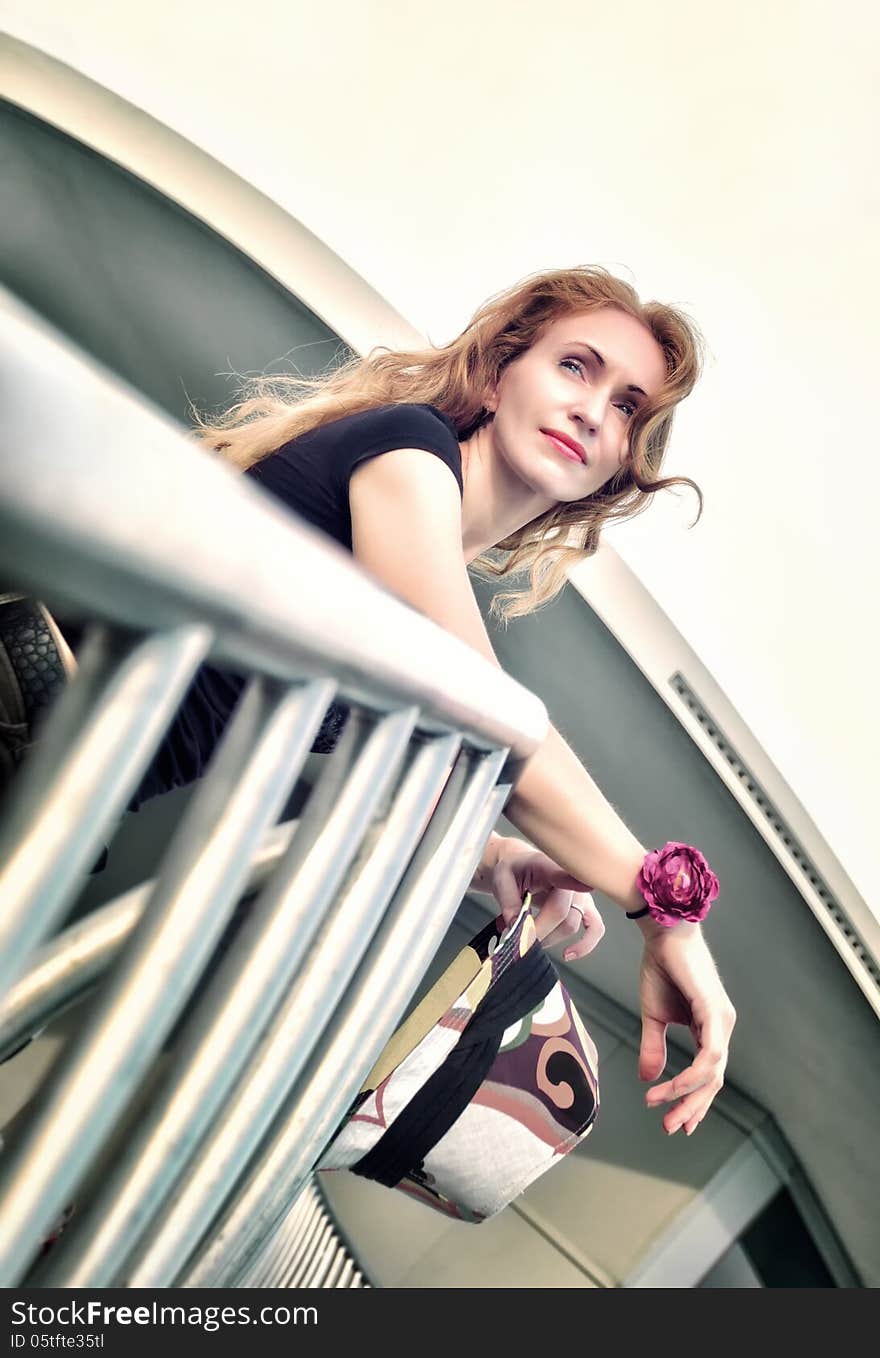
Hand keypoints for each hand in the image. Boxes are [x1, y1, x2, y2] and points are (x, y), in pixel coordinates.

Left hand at [489, 838, 604, 961]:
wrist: (520, 868)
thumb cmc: (513, 870)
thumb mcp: (502, 879)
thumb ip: (509, 901)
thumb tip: (517, 926)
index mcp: (550, 866)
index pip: (562, 876)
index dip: (571, 885)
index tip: (583, 889)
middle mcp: (572, 879)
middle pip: (560, 913)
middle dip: (537, 931)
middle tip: (517, 938)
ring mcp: (581, 894)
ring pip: (571, 925)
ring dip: (549, 939)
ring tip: (529, 941)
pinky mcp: (585, 907)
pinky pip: (595, 928)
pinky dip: (585, 944)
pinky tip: (568, 954)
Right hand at [638, 922, 736, 1135]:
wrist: (661, 933)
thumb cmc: (660, 967)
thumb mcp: (652, 1016)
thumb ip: (653, 1047)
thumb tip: (648, 1078)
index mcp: (709, 1027)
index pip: (707, 1073)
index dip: (693, 1099)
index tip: (676, 1122)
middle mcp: (721, 1027)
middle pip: (713, 1079)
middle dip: (691, 1106)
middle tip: (671, 1127)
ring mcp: (721, 1021)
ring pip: (712, 1072)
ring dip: (687, 1096)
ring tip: (662, 1108)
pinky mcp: (715, 1013)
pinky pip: (708, 1056)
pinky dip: (690, 1076)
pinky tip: (671, 1087)